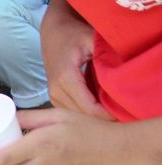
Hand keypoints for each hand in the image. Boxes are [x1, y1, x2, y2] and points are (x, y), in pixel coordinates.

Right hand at [40, 1, 111, 119]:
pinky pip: (71, 112)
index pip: (88, 108)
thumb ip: (105, 57)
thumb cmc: (72, 35)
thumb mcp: (91, 40)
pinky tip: (98, 107)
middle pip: (81, 116)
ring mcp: (53, 97)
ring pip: (75, 117)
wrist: (53, 35)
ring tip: (110, 111)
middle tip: (120, 113)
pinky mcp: (54, 98)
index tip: (123, 112)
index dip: (107, 115)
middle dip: (101, 117)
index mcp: (65, 79)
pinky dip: (85, 112)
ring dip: (93, 116)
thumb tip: (122, 76)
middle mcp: (56, 92)